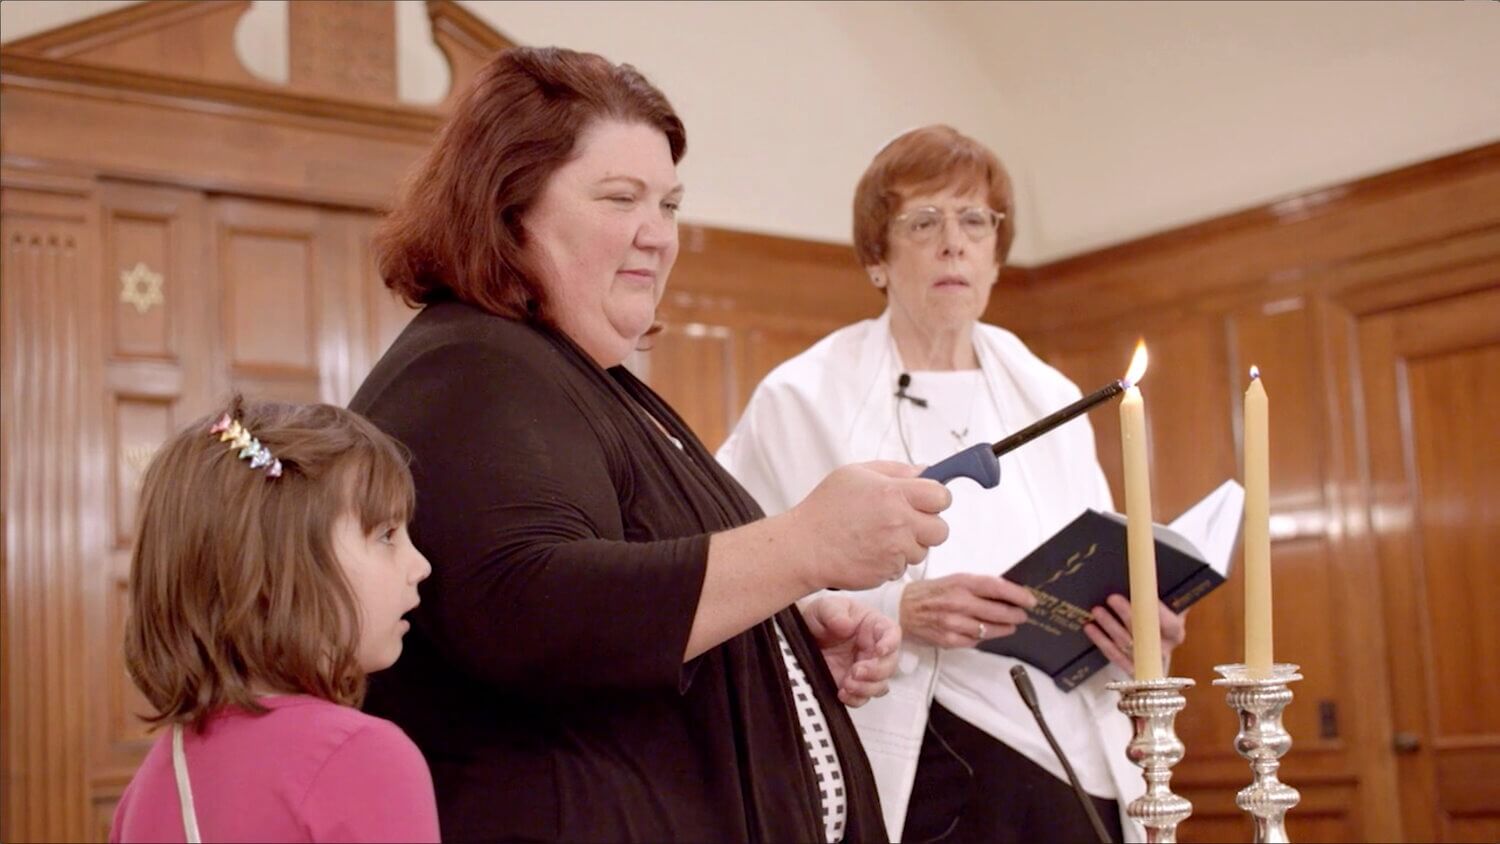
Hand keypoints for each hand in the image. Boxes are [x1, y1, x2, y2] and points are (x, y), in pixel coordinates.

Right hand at [787, 461, 950, 591]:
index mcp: (893, 492)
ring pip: (923, 550)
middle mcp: (899, 522)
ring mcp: (895, 550)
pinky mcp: (889, 571)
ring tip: (880, 536)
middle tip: (906, 521)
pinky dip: (892, 561)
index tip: (924, 500)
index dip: (935, 498)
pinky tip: (871, 551)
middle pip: (941, 529)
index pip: (942, 496)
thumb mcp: (854, 473)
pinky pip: (903, 567)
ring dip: (909, 545)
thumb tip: (925, 471)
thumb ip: (894, 470)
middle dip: (928, 526)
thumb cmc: (825, 509)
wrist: (804, 548)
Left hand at [800, 596, 901, 706]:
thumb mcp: (825, 607)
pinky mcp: (852, 684)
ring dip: (866, 688)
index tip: (880, 650)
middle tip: (856, 671)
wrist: (805, 635)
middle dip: (876, 671)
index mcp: (873, 626)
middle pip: (890, 664)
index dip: (890, 643)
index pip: (892, 633)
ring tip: (847, 684)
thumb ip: (835, 612)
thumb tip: (847, 625)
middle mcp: (874, 649)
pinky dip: (855, 699)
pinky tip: (842, 693)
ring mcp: (864, 669)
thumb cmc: (822, 616)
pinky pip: (862, 698)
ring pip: (880, 685)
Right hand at [899, 573, 1036, 648]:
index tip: (1030, 600)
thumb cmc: (928, 593)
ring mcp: (953, 623)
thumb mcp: (952, 580)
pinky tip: (986, 633)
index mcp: (960, 583)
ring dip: (1004, 628)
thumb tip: (1005, 593)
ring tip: (1010, 626)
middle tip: (1022, 615)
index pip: (996, 587)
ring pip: (989, 629)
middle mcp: (958, 602)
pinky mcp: (948, 640)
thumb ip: (976, 586)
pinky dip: (983, 638)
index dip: (1017, 594)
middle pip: (997, 611)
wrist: (900, 609)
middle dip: (1015, 614)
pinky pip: (974, 641)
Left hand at [1083, 595, 1187, 674]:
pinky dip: (1101, 641)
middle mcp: (1163, 649)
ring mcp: (1146, 661)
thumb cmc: (1158, 617)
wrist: (1153, 640)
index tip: (1143, 594)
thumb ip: (1159, 592)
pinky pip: (1114, 655)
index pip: (1170, 623)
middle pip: (1146, 634)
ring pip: (1127, 644)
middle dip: (1128, 615)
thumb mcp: (1166, 603)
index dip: (1157, 610)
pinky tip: (1090, 628)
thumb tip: (1147, 569)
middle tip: (1112, 598)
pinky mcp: (1130, 668)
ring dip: (1110, 626)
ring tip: (1097, 610)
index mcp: (1176, 632)